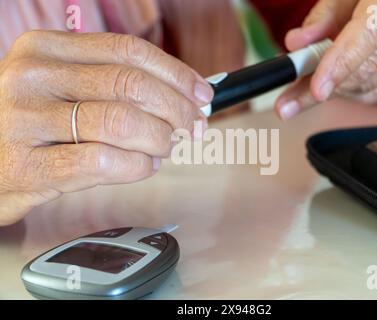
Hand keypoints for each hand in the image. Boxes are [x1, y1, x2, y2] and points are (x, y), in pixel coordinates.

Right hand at [0, 31, 212, 225]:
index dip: (175, 74)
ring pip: (122, 122)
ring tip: (163, 148)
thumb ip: (112, 84)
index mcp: (46, 49)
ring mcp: (26, 121)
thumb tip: (183, 95)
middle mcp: (33, 77)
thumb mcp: (61, 88)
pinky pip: (104, 161)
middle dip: (177, 110)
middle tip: (192, 128)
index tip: (200, 94)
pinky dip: (137, 166)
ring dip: (159, 140)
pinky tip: (142, 166)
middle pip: (131, 85)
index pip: (128, 51)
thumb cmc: (32, 125)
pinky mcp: (29, 166)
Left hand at [275, 0, 376, 119]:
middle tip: (288, 102)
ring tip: (305, 91)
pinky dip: (352, 92)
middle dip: (321, 89)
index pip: (369, 37)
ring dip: (333, 91)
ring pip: (371, 85)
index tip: (316, 90)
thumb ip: (323, 17)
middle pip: (367, 68)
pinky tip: (336, 86)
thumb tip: (296, 45)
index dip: (340, 66)